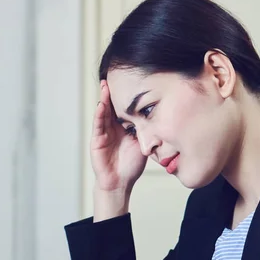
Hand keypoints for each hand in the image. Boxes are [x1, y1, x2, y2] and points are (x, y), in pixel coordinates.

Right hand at [91, 80, 146, 219]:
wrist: (121, 183)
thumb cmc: (132, 165)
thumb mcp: (143, 143)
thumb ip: (146, 130)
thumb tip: (162, 116)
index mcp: (124, 127)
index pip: (124, 108)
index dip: (126, 95)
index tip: (130, 81)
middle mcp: (112, 127)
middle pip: (112, 106)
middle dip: (112, 92)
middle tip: (113, 76)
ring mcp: (103, 133)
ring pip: (103, 112)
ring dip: (104, 99)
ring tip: (105, 86)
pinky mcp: (97, 140)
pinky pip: (98, 125)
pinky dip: (99, 114)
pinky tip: (101, 105)